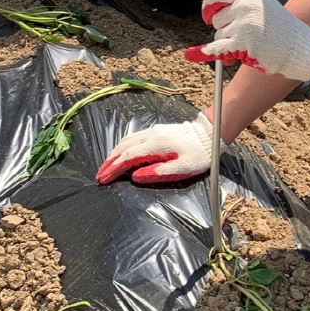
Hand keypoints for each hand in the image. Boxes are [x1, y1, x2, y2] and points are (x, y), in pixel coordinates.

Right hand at [96, 114, 212, 184]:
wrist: (209, 134)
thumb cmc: (199, 155)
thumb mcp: (182, 168)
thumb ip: (159, 173)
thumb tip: (136, 177)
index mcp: (156, 145)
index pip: (128, 158)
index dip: (114, 169)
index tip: (104, 179)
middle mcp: (151, 135)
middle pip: (123, 148)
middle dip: (109, 162)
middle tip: (99, 175)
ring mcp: (153, 131)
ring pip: (126, 140)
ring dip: (114, 153)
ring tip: (106, 166)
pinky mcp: (156, 131)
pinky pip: (133, 137)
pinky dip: (122, 146)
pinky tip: (120, 153)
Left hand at [185, 0, 309, 81]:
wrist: (300, 47)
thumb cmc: (279, 29)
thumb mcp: (258, 6)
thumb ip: (231, 0)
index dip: (208, 5)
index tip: (208, 14)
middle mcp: (245, 4)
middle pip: (216, 18)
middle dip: (224, 28)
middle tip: (243, 34)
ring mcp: (244, 23)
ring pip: (219, 35)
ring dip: (229, 42)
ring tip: (251, 43)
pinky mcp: (243, 42)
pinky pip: (217, 48)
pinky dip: (204, 52)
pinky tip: (191, 54)